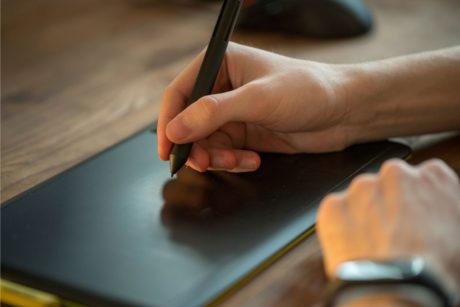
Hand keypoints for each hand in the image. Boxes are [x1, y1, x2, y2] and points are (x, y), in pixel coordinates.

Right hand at [157, 42, 349, 171]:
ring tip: (238, 160)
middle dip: (195, 146)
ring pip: (205, 143)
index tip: (167, 150)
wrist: (346, 111)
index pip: (179, 93)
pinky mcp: (246, 134)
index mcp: (221, 64)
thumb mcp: (258, 99)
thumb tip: (175, 129)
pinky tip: (253, 160)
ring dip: (217, 158)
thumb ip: (214, 113)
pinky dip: (233, 162)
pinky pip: (225, 153)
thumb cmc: (309, 90)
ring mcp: (234, 113)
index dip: (168, 123)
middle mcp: (223, 88)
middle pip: (188, 123)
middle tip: (204, 163)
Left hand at [317, 159, 459, 293]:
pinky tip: (353, 248)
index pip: (424, 178)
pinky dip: (340, 227)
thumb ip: (445, 213)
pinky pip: (336, 212)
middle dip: (388, 204)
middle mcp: (396, 173)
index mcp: (434, 177)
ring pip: (360, 197)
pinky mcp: (333, 204)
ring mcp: (361, 187)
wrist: (397, 290)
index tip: (414, 218)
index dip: (418, 202)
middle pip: (389, 184)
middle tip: (392, 234)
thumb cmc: (436, 271)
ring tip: (372, 245)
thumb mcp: (459, 238)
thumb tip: (435, 221)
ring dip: (363, 214)